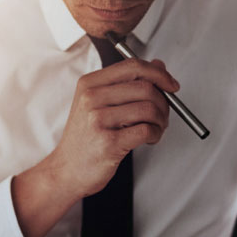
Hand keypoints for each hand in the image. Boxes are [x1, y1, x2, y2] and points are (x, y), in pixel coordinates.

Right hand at [49, 57, 177, 197]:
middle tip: (162, 115)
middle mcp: (91, 98)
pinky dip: (155, 134)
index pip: (132, 66)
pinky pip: (146, 130)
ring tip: (155, 129)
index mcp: (89, 84)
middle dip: (163, 102)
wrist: (66, 170)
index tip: (171, 85)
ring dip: (160, 121)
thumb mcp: (98, 104)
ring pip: (148, 109)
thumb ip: (128, 83)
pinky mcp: (108, 142)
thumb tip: (158, 66)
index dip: (158, 74)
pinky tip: (149, 139)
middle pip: (145, 87)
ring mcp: (98, 120)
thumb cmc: (84, 139)